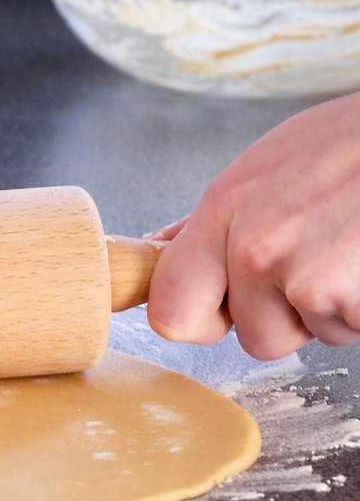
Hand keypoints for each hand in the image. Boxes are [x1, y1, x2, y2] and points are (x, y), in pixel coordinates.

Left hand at [147, 91, 359, 359]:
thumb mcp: (273, 162)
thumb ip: (214, 219)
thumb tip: (160, 247)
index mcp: (226, 210)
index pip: (170, 311)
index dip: (201, 320)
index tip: (223, 309)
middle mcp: (256, 247)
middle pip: (253, 338)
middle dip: (289, 318)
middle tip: (325, 260)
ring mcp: (307, 277)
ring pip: (313, 334)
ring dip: (338, 306)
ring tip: (357, 245)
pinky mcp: (354, 300)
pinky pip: (355, 328)